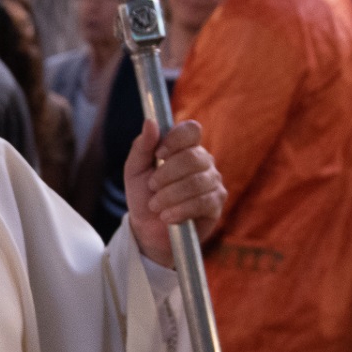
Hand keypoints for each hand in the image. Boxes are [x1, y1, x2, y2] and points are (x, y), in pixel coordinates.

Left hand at [124, 118, 225, 268]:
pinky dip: (181, 210)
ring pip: (197, 181)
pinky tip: (168, 217)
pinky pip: (203, 201)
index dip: (175, 140)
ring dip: (170, 195)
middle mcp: (203, 161)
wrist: (148, 229)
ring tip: (155, 206)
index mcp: (184, 147)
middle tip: (152, 187)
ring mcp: (213, 181)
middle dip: (167, 174)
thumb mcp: (135, 171)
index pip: (191, 130)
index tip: (158, 155)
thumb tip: (150, 122)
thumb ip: (142, 147)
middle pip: (193, 157)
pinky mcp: (216, 203)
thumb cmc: (143, 195)